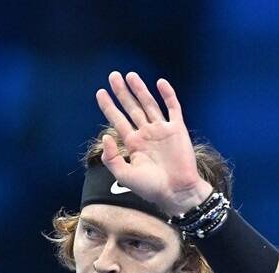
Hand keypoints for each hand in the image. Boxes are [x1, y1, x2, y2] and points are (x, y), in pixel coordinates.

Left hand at [95, 71, 213, 216]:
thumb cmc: (150, 187)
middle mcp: (146, 133)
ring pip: (149, 104)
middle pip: (132, 107)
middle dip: (122, 92)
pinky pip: (173, 108)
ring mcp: (162, 130)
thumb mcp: (124, 174)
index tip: (100, 92)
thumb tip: (106, 136)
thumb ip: (112, 157)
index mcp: (133, 143)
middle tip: (113, 76)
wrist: (176, 191)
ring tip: (130, 75)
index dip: (109, 106)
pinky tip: (160, 83)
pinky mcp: (178, 129)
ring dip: (140, 90)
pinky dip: (167, 95)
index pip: (118, 120)